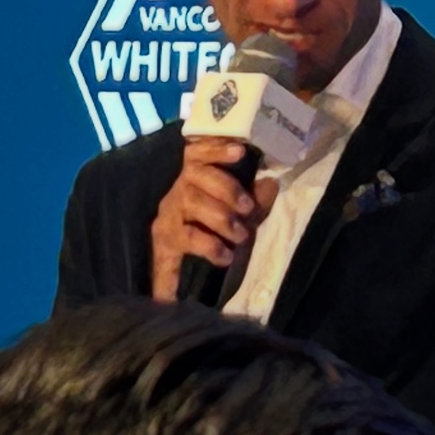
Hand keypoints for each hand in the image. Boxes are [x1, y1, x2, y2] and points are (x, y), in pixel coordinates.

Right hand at [151, 139, 279, 301]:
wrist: (182, 286)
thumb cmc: (213, 242)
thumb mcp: (238, 220)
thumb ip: (254, 201)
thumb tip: (271, 182)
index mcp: (192, 184)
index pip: (195, 155)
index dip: (214, 148)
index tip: (239, 150)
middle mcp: (176, 196)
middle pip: (194, 176)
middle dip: (226, 188)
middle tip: (248, 208)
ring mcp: (167, 220)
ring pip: (190, 203)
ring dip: (221, 217)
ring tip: (241, 235)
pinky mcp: (164, 246)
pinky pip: (186, 239)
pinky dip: (209, 246)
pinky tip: (226, 257)